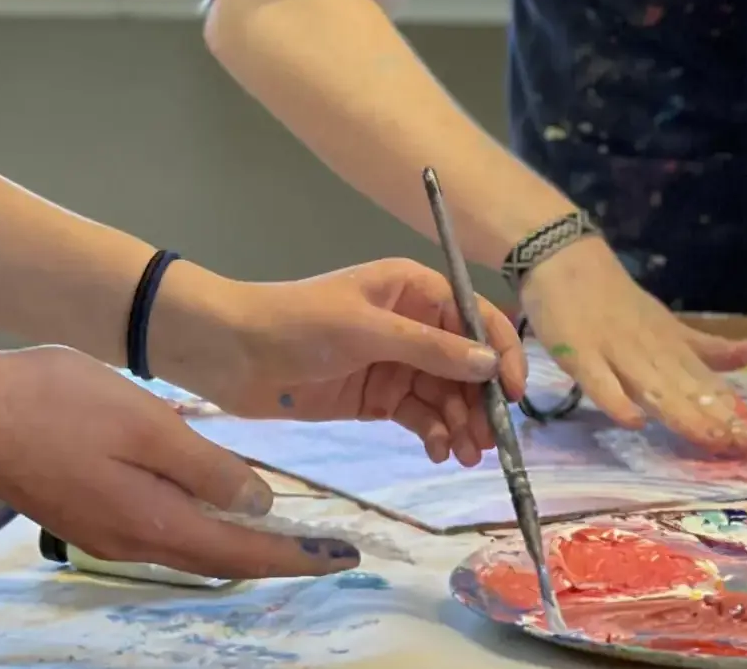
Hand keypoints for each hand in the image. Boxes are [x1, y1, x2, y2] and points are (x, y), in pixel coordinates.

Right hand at [0, 346, 362, 578]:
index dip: (301, 556)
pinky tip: (210, 499)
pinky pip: (160, 530)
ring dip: (238, 541)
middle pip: (221, 558)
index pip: (246, 551)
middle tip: (326, 546)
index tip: (348, 557)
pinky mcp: (84, 513)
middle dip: (278, 556)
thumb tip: (259, 504)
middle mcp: (131, 542)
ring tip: (283, 528)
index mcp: (154, 523)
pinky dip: (200, 524)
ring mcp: (103, 531)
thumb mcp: (146, 423)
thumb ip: (207, 467)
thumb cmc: (53, 404)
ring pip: (190, 546)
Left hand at [154, 259, 528, 466]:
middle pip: (465, 364)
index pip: (474, 317)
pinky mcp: (376, 398)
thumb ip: (430, 350)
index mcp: (413, 290)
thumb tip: (490, 364)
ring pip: (446, 395)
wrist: (229, 353)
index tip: (516, 393)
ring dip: (461, 423)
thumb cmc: (297, 324)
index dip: (501, 352)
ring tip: (465, 455)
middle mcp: (412, 324)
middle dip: (482, 400)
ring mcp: (394, 363)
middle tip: (491, 440)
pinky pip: (419, 416)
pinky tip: (440, 451)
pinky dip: (434, 433)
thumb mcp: (367, 331)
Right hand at [520, 239, 746, 451]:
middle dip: (720, 421)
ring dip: (683, 415)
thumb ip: (707, 348)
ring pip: (653, 389)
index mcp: (673, 347)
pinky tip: (634, 422)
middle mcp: (651, 352)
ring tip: (713, 440)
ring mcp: (614, 353)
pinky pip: (598, 381)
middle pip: (688, 392)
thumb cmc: (616, 300)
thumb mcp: (668, 325)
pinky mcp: (579, 354)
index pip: (710, 385)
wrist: (566, 258)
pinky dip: (615, 401)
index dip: (736, 414)